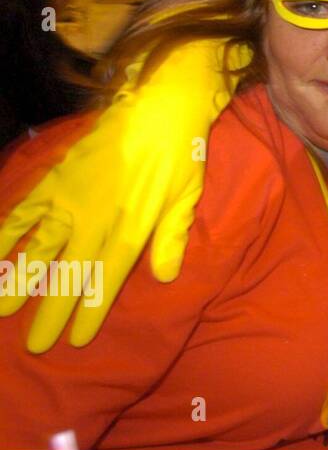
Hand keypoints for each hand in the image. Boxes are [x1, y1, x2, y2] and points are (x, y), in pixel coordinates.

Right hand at [0, 38, 249, 352]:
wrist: (157, 105)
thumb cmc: (180, 154)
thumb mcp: (187, 197)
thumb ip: (173, 238)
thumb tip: (166, 276)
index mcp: (132, 226)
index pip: (106, 278)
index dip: (89, 310)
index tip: (74, 339)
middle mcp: (97, 217)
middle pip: (69, 272)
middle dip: (50, 310)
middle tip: (34, 344)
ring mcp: (72, 197)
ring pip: (40, 246)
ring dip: (21, 279)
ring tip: (3, 309)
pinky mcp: (57, 178)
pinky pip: (26, 210)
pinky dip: (8, 233)